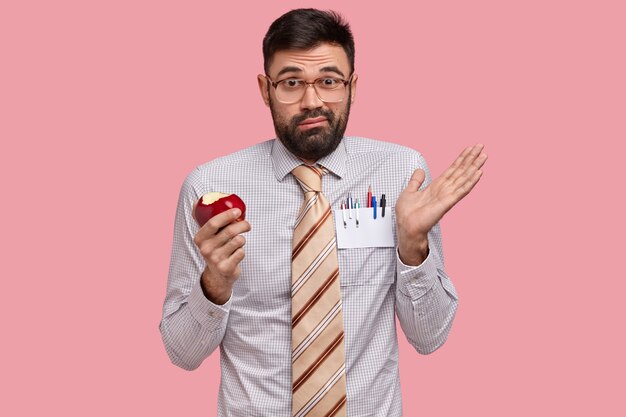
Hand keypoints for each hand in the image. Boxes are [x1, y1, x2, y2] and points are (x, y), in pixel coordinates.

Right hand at [193, 208, 251, 303]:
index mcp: (199, 238)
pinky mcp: (226, 268)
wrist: (217, 275)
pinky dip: (242, 251)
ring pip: (238, 240)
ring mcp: (215, 260)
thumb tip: (195, 202)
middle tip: (247, 225)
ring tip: (238, 242)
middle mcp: (205, 249)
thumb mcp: (206, 236)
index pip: (213, 223)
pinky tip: (236, 254)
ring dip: (242, 239)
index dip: (227, 215)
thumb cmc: (215, 250)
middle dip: (243, 225)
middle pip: (230, 231)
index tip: (238, 211)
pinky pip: (241, 252)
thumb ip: (203, 220)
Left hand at [395, 144, 486, 264]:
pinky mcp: (447, 203)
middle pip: (460, 171)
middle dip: (471, 158)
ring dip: (474, 166)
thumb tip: (419, 171)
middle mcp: (444, 190)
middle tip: (481, 146)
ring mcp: (447, 196)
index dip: (461, 159)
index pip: (452, 169)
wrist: (406, 227)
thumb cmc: (407, 214)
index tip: (470, 149)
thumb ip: (416, 181)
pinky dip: (471, 181)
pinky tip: (479, 172)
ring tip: (484, 156)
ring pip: (464, 178)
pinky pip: (461, 190)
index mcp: (436, 186)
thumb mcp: (409, 191)